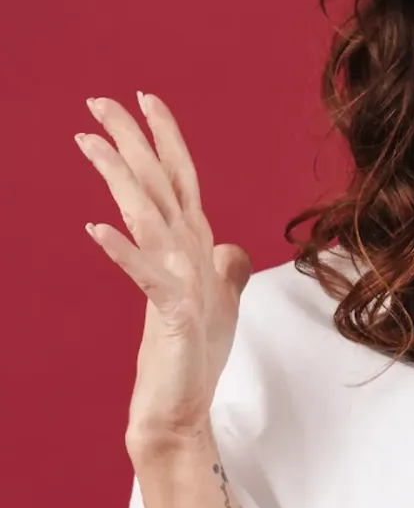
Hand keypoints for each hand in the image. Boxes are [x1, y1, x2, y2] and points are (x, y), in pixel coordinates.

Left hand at [78, 93, 252, 448]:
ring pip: (152, 217)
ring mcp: (187, 283)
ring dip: (121, 178)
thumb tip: (232, 248)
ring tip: (88, 143)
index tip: (143, 99)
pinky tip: (96, 230)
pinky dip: (124, 252)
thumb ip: (228, 270)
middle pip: (165, 185)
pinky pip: (147, 276)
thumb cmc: (195, 357)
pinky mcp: (177, 314)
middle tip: (101, 101)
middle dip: (135, 141)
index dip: (166, 138)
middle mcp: (195, 257)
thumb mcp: (216, 304)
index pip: (183, 180)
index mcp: (200, 248)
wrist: (182, 408)